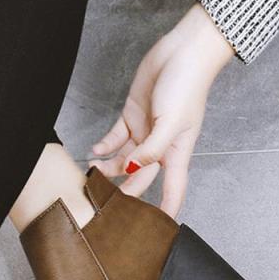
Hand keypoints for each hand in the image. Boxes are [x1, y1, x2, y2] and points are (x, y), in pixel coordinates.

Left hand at [90, 4, 233, 216]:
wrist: (182, 50)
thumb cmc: (187, 85)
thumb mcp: (171, 123)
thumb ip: (151, 150)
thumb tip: (133, 170)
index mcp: (176, 152)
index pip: (174, 188)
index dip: (167, 208)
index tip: (160, 228)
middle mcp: (159, 146)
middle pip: (139, 178)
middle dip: (123, 191)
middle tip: (102, 202)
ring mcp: (144, 132)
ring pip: (122, 160)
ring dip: (107, 168)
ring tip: (91, 172)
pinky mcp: (131, 117)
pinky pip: (114, 138)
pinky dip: (103, 146)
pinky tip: (93, 152)